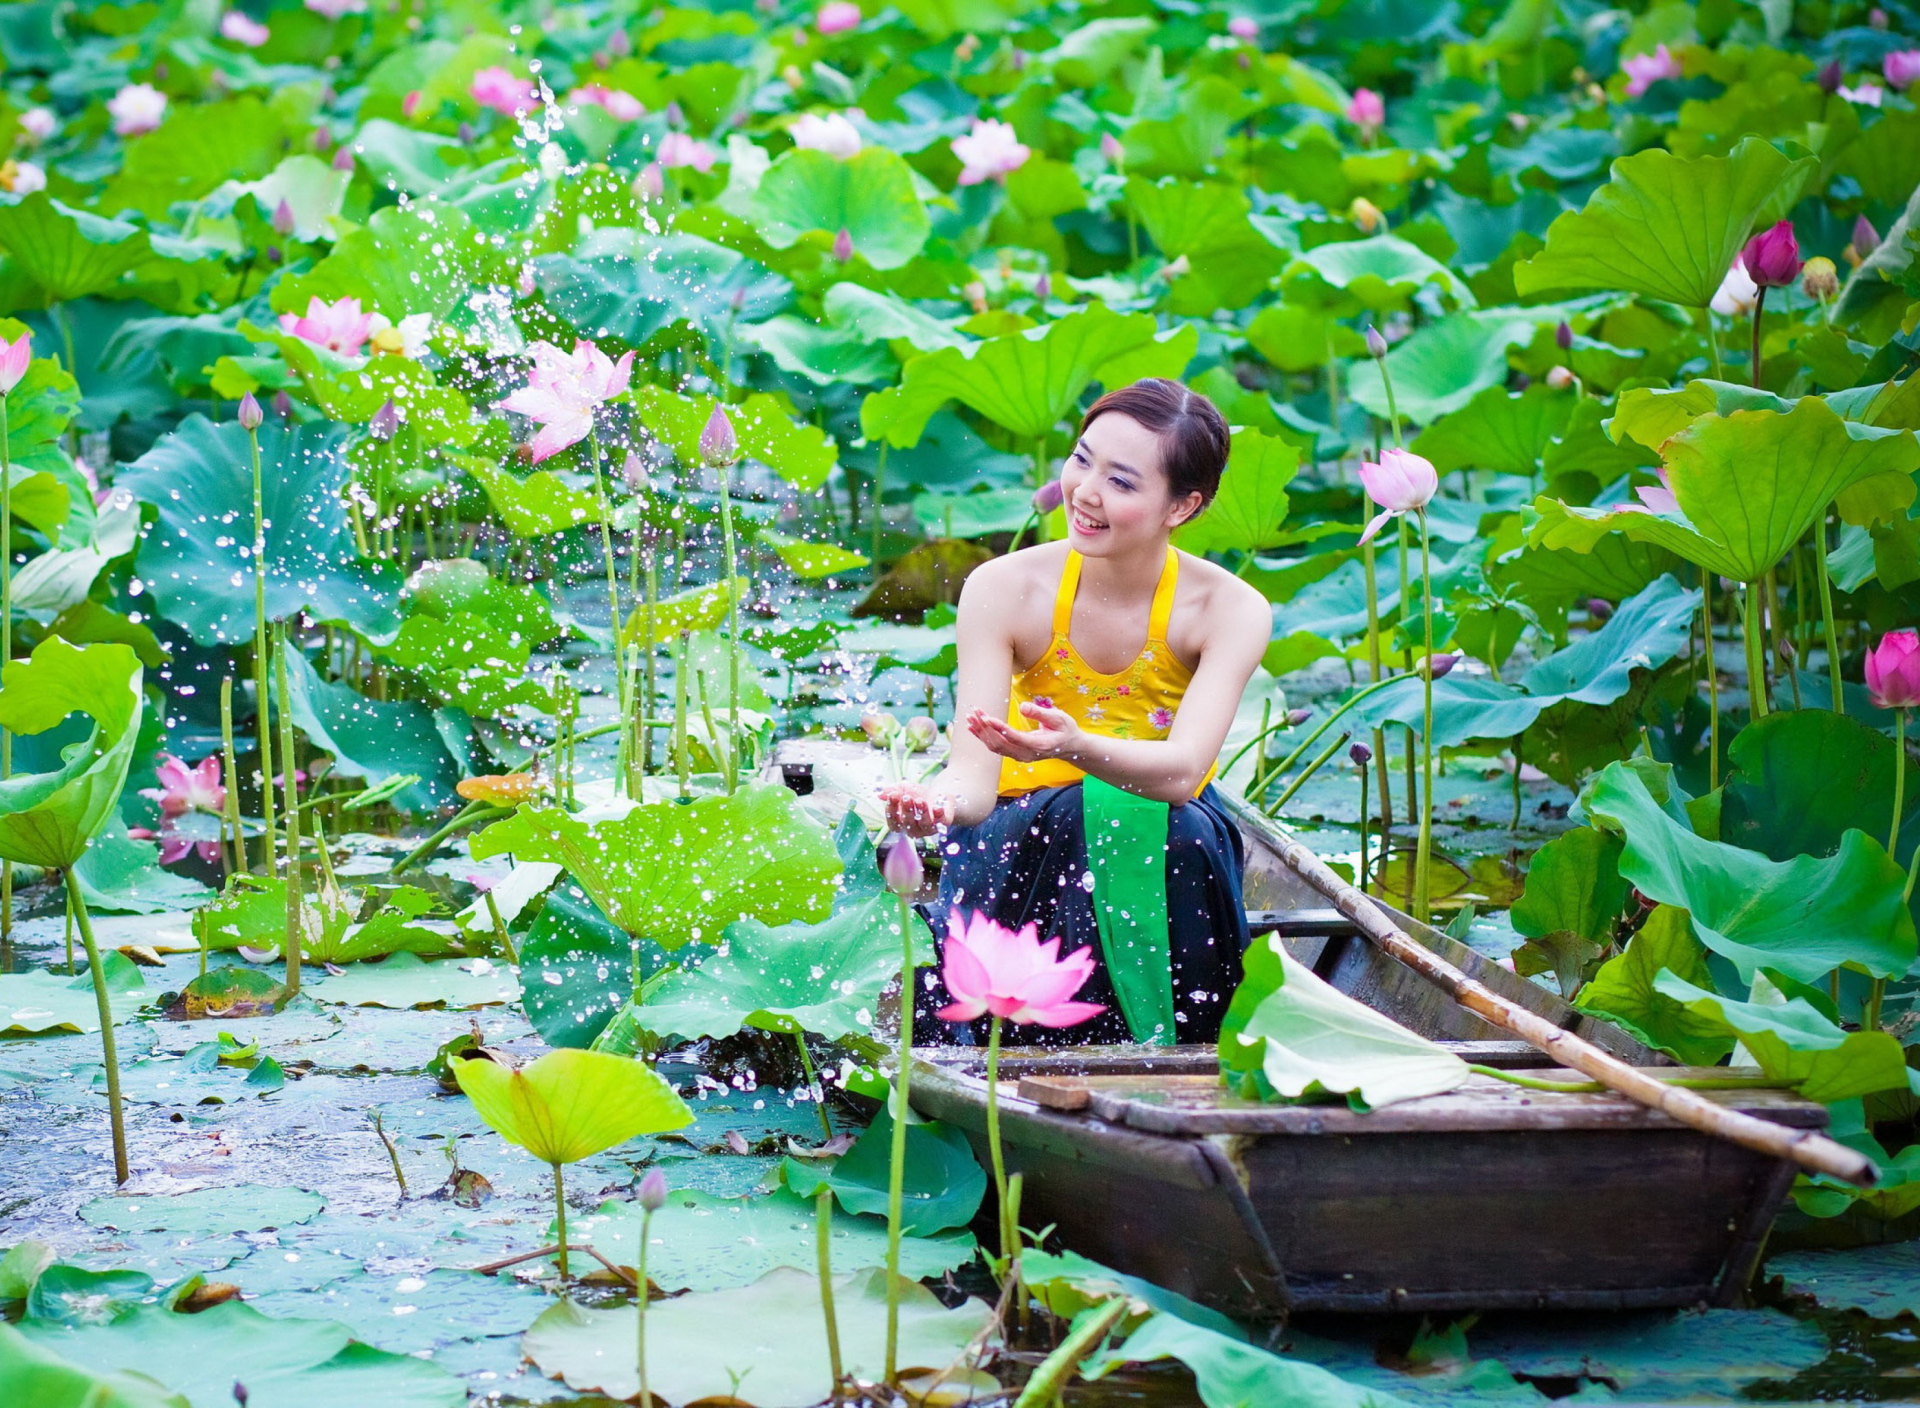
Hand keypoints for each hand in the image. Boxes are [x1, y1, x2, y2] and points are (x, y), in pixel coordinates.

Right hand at [879, 781, 952, 837]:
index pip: (893, 821)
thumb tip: (881, 793)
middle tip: (907, 797)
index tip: (893, 795)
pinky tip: (937, 807)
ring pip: (924, 825)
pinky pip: (940, 823)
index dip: (891, 809)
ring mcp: (928, 829)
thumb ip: (893, 791)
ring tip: (920, 801)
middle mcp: (913, 829)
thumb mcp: (903, 789)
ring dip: (922, 813)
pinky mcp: (942, 824)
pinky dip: (939, 815)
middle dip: (906, 810)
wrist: (937, 794)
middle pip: (907, 824)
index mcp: (901, 823)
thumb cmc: (916, 794)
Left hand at [966, 703, 1080, 764]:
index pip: (1013, 737)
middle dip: (985, 728)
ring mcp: (1020, 756)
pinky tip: (973, 728)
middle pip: (1000, 744)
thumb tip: (1022, 707)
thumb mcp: (1059, 718)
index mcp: (1038, 746)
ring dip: (981, 733)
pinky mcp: (1015, 754)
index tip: (986, 717)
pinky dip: (983, 737)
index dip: (998, 728)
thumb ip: (1040, 713)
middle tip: (974, 712)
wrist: (1070, 747)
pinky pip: (996, 748)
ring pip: (995, 747)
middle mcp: (1026, 754)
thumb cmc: (1066, 730)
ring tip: (970, 718)